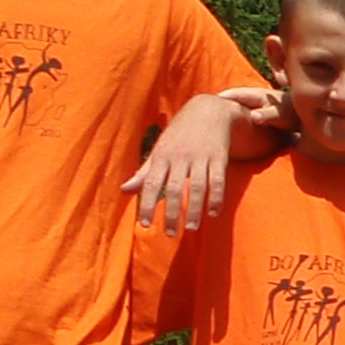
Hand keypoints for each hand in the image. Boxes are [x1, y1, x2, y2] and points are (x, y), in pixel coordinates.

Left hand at [126, 87, 277, 231]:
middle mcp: (180, 157)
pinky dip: (216, 198)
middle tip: (170, 233)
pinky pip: (217, 181)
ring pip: (197, 188)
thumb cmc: (179, 134)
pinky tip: (213, 214)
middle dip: (172, 213)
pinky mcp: (219, 157)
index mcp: (163, 155)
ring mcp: (201, 157)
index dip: (148, 204)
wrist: (208, 110)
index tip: (146, 224)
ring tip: (191, 228)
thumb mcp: (160, 150)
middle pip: (175, 189)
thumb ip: (145, 172)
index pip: (152, 183)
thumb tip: (125, 190)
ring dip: (194, 210)